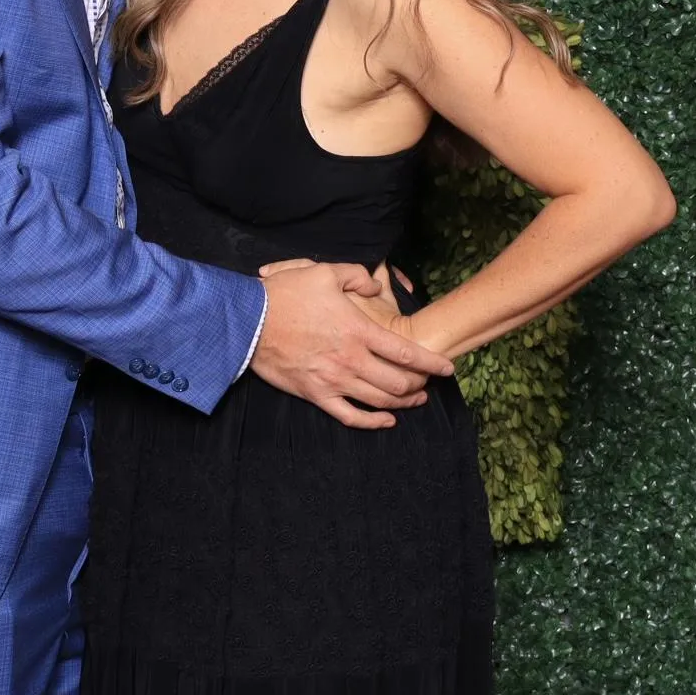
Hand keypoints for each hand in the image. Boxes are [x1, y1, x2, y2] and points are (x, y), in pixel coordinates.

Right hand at [251, 259, 453, 428]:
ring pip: (379, 401)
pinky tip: (386, 421)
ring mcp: (334, 380)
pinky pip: (350, 416)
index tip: (447, 369)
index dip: (432, 364)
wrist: (248, 321)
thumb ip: (356, 277)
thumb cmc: (285, 295)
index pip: (406, 353)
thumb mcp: (324, 272)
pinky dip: (372, 422)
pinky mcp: (316, 394)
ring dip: (402, 403)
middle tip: (427, 384)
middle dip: (419, 386)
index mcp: (358, 330)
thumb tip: (374, 286)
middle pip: (398, 383)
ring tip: (414, 401)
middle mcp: (351, 359)